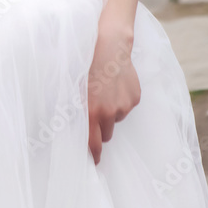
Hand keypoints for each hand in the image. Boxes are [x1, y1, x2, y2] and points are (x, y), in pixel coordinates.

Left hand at [87, 26, 140, 164]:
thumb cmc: (86, 65)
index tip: (94, 162)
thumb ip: (76, 110)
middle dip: (102, 128)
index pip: (94, 143)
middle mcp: (109, 112)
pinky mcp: (135, 98)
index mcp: (92, 112)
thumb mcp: (75, 88)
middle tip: (97, 112)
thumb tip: (72, 128)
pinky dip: (122, 100)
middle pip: (107, 134)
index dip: (94, 155)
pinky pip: (127, 106)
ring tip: (105, 91)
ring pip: (117, 118)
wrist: (108, 45)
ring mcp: (124, 106)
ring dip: (111, 111)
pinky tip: (116, 84)